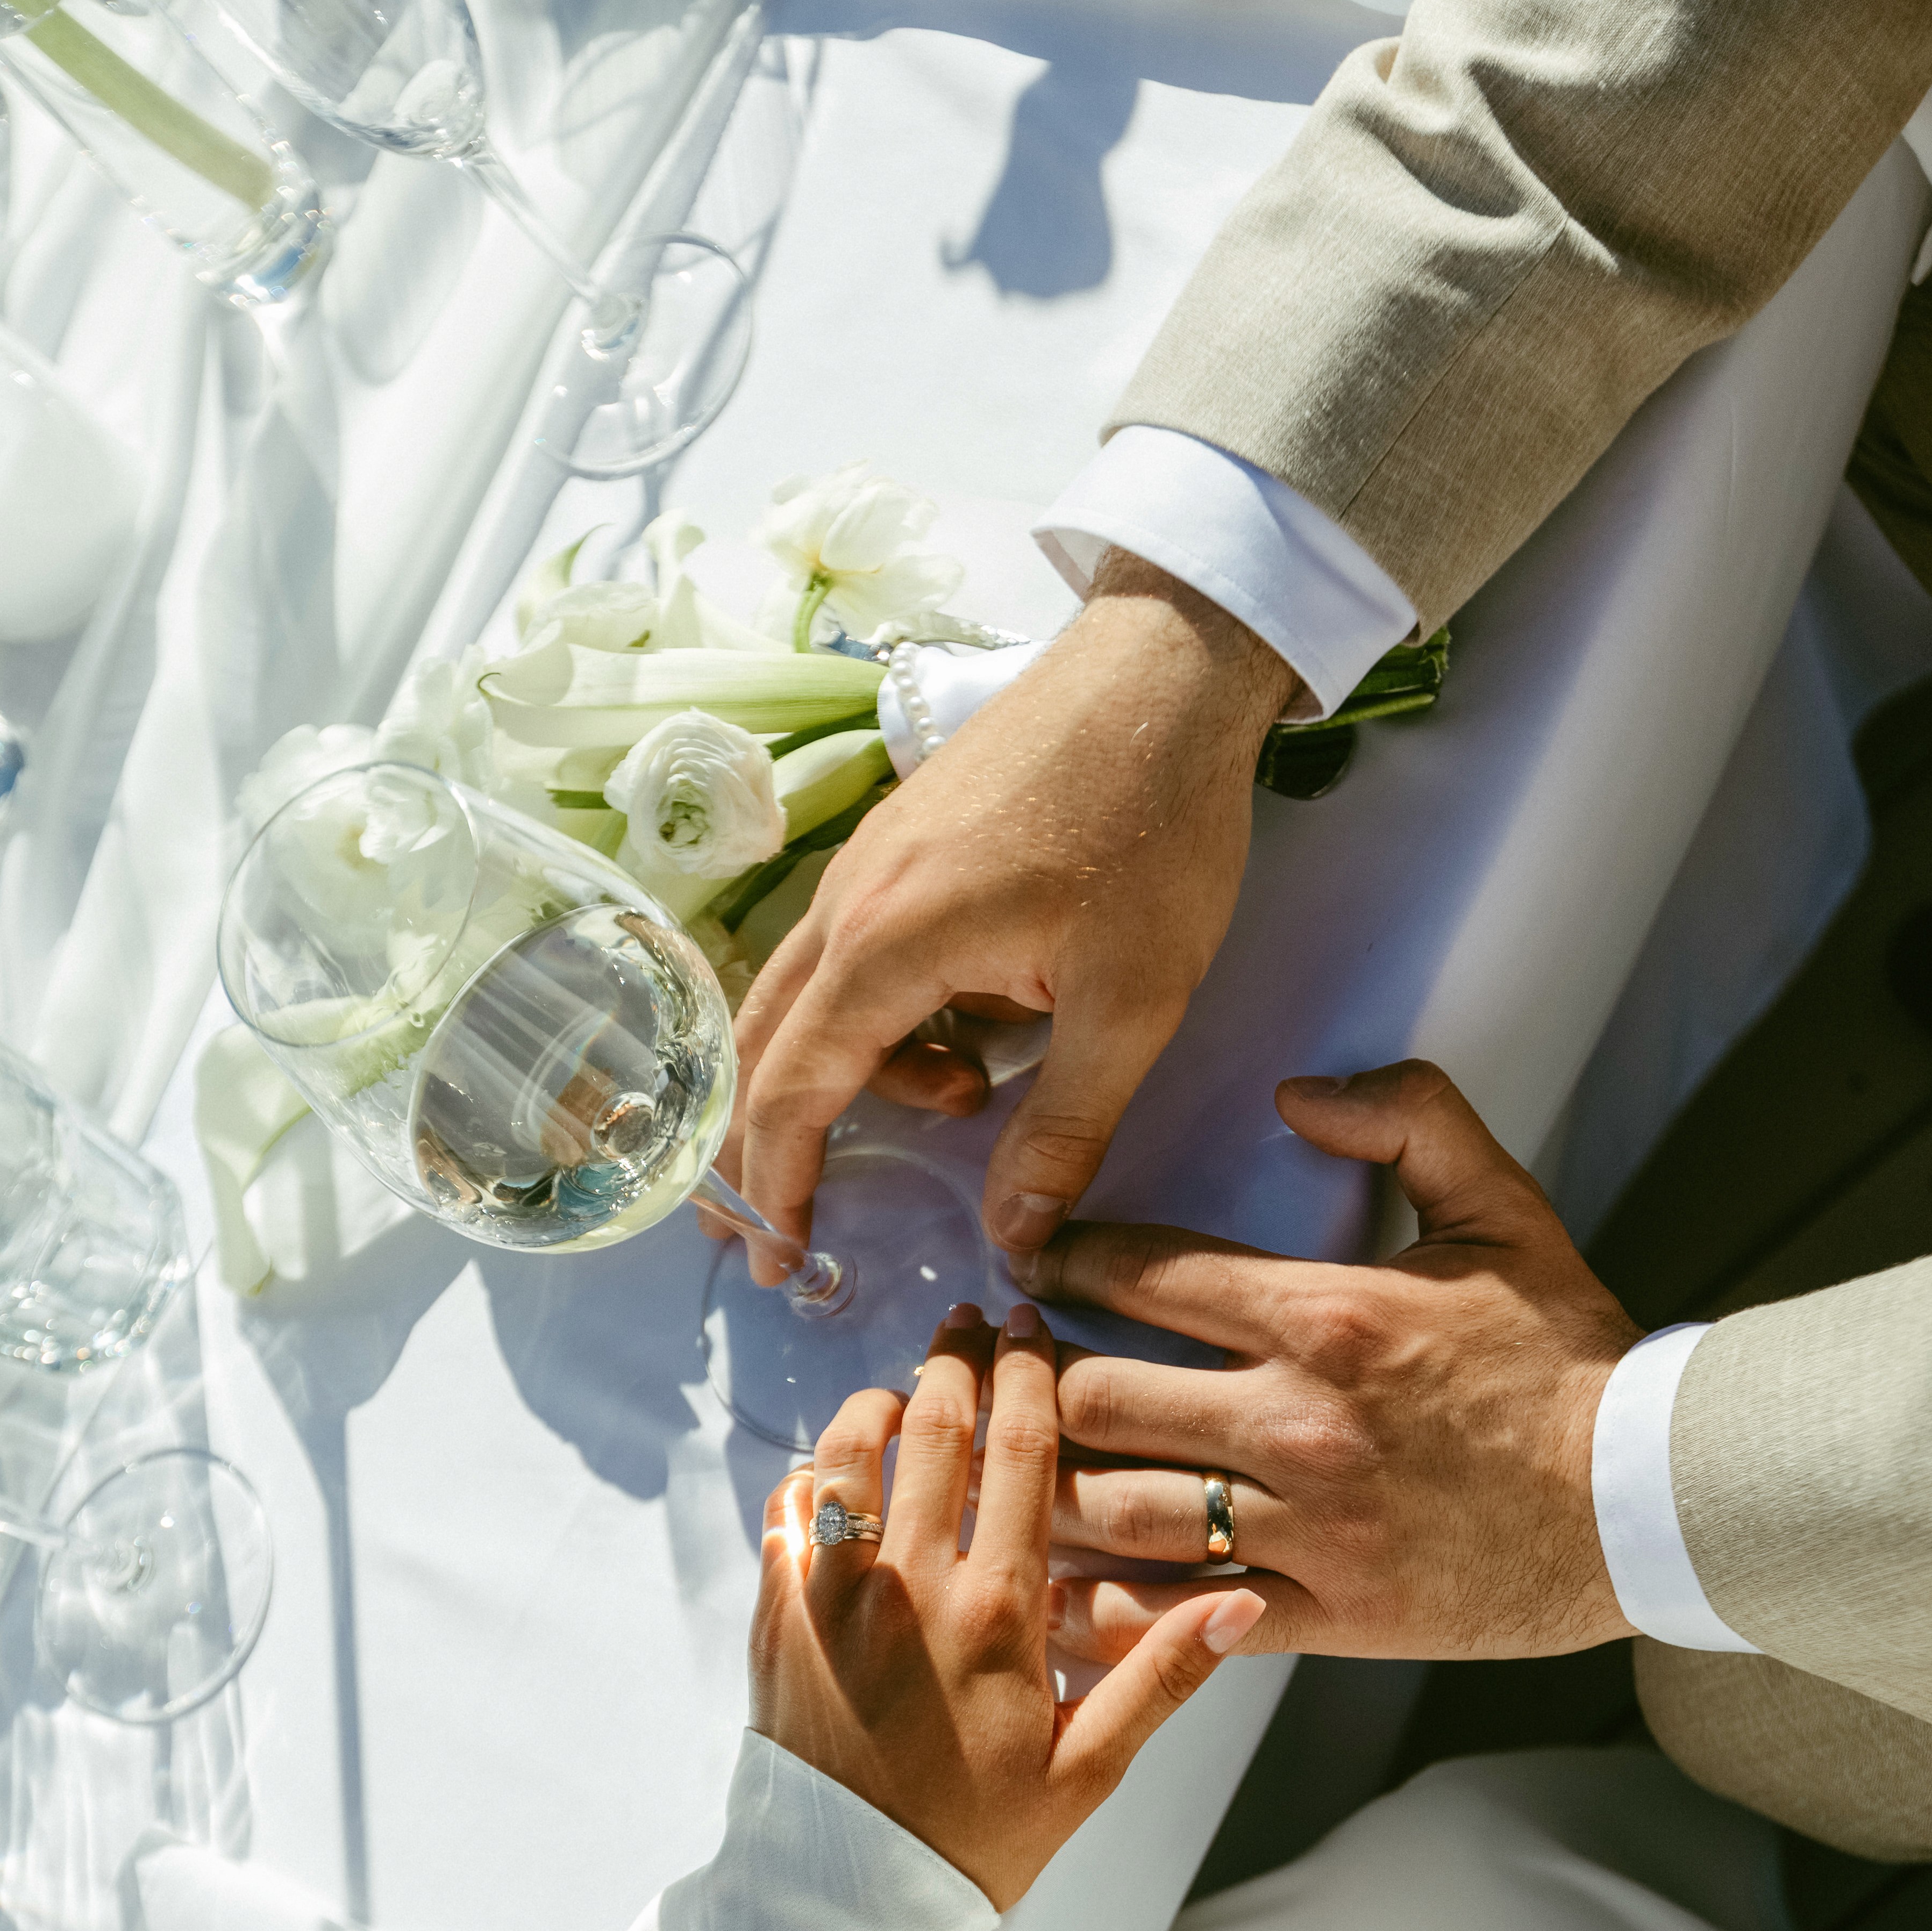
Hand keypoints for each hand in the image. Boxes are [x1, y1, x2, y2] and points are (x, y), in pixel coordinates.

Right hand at [724, 554, 1295, 1281]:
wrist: (1167, 672)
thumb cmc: (1156, 831)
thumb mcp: (1131, 1006)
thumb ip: (1064, 1129)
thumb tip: (1015, 1235)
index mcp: (889, 945)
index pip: (795, 1090)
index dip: (779, 1186)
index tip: (781, 1258)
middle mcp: (849, 901)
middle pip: (766, 1046)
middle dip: (764, 1146)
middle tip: (779, 1228)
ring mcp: (867, 864)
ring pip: (811, 998)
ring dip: (857, 1073)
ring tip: (968, 1095)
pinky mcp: (899, 845)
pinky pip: (850, 953)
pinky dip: (881, 1017)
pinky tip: (973, 1026)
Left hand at [749, 1302, 1266, 1908]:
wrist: (848, 1899)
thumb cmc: (976, 1841)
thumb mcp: (1089, 1771)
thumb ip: (1164, 1677)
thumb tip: (1243, 1601)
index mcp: (999, 1613)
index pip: (1022, 1451)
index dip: (1027, 1373)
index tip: (1028, 1329)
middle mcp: (911, 1587)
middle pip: (930, 1427)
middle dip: (951, 1358)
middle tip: (967, 1325)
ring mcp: (832, 1596)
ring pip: (844, 1454)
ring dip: (874, 1403)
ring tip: (902, 1388)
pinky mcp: (777, 1617)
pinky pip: (784, 1514)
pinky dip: (810, 1476)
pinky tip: (835, 1473)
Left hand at [1026, 1060, 1643, 1664]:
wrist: (1643, 1500)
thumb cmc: (1569, 1358)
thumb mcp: (1506, 1209)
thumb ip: (1412, 1120)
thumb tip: (1300, 1091)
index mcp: (1327, 1314)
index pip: (1145, 1273)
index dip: (1063, 1261)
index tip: (1026, 1263)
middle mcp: (1297, 1418)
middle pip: (1100, 1395)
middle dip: (1032, 1380)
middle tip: (998, 1373)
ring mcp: (1304, 1521)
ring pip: (1115, 1507)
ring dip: (1042, 1488)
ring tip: (1002, 1471)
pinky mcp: (1320, 1609)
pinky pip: (1175, 1615)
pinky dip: (1098, 1610)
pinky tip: (1046, 1592)